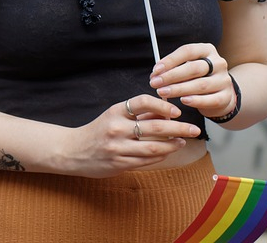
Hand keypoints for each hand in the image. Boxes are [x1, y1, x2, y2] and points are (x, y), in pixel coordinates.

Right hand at [63, 94, 200, 177]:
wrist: (72, 151)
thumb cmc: (98, 130)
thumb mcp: (115, 115)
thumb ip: (139, 113)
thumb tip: (166, 110)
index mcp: (116, 112)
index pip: (142, 102)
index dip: (163, 105)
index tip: (176, 111)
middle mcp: (116, 128)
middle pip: (154, 127)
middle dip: (179, 128)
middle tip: (194, 129)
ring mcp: (118, 148)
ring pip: (153, 148)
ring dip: (172, 145)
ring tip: (183, 141)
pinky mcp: (119, 164)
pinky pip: (146, 161)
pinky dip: (160, 156)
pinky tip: (168, 152)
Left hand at [149, 43, 234, 118]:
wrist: (221, 95)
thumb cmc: (199, 78)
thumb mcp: (189, 68)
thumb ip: (175, 68)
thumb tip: (156, 73)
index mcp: (208, 50)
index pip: (188, 51)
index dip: (170, 60)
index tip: (156, 70)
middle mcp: (218, 63)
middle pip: (194, 68)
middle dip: (172, 76)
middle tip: (155, 83)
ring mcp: (224, 80)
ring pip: (200, 84)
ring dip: (179, 89)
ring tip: (163, 93)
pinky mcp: (226, 96)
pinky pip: (209, 99)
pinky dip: (195, 101)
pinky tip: (183, 101)